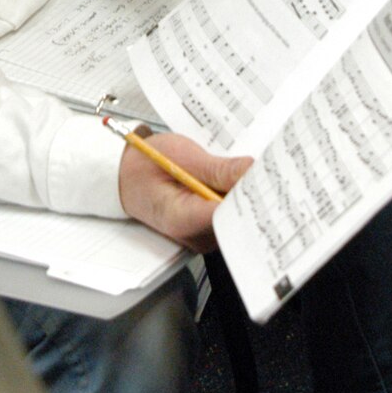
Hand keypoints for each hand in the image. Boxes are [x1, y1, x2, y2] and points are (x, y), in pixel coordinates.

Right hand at [116, 131, 252, 251]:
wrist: (125, 176)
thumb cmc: (145, 166)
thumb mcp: (180, 156)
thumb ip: (218, 169)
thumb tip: (251, 170)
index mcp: (183, 220)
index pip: (229, 216)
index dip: (251, 197)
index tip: (265, 177)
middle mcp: (195, 236)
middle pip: (238, 222)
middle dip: (254, 195)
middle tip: (266, 169)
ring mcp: (203, 237)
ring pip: (238, 220)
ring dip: (248, 197)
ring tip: (253, 172)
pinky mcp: (208, 232)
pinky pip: (231, 218)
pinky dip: (239, 200)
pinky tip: (241, 182)